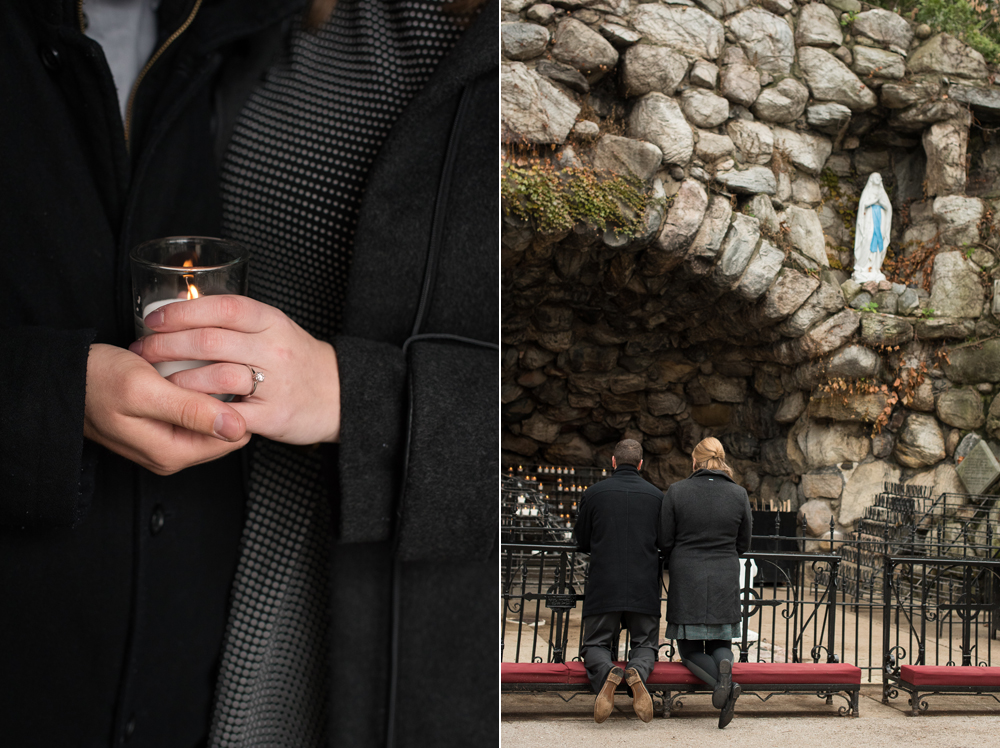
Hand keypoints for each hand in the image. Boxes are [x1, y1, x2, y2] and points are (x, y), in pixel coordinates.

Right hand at [84, 344, 250, 474]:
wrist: (62, 380)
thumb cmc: (97, 381)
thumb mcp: (146, 391)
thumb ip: (192, 410)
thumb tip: (237, 427)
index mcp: (173, 453)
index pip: (234, 436)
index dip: (239, 405)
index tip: (232, 376)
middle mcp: (172, 455)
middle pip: (224, 430)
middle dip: (225, 401)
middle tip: (212, 369)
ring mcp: (166, 444)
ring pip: (210, 420)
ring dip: (210, 396)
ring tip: (195, 371)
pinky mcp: (160, 430)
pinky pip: (192, 415)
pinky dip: (195, 395)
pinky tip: (184, 377)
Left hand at [130, 295, 340, 444]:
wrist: (340, 395)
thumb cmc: (298, 360)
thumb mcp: (275, 329)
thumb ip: (237, 322)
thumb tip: (181, 310)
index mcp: (273, 322)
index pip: (224, 308)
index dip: (184, 311)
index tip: (154, 318)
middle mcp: (275, 349)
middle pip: (211, 341)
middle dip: (167, 345)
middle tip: (143, 350)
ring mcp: (276, 383)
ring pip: (216, 376)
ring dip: (177, 379)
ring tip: (157, 381)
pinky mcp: (274, 415)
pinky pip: (227, 412)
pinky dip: (200, 409)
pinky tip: (184, 406)